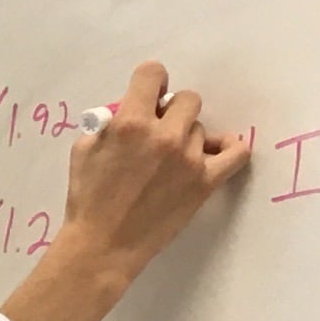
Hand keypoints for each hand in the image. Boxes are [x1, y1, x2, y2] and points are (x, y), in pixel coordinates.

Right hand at [62, 60, 248, 268]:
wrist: (102, 246)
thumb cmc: (87, 199)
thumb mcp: (83, 149)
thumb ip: (109, 123)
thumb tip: (130, 111)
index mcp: (130, 123)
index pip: (153, 73)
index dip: (151, 82)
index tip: (150, 97)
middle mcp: (163, 136)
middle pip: (187, 99)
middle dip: (172, 111)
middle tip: (159, 131)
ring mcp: (188, 159)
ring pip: (201, 128)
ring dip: (187, 137)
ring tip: (170, 159)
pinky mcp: (204, 182)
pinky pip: (236, 153)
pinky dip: (230, 147)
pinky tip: (217, 150)